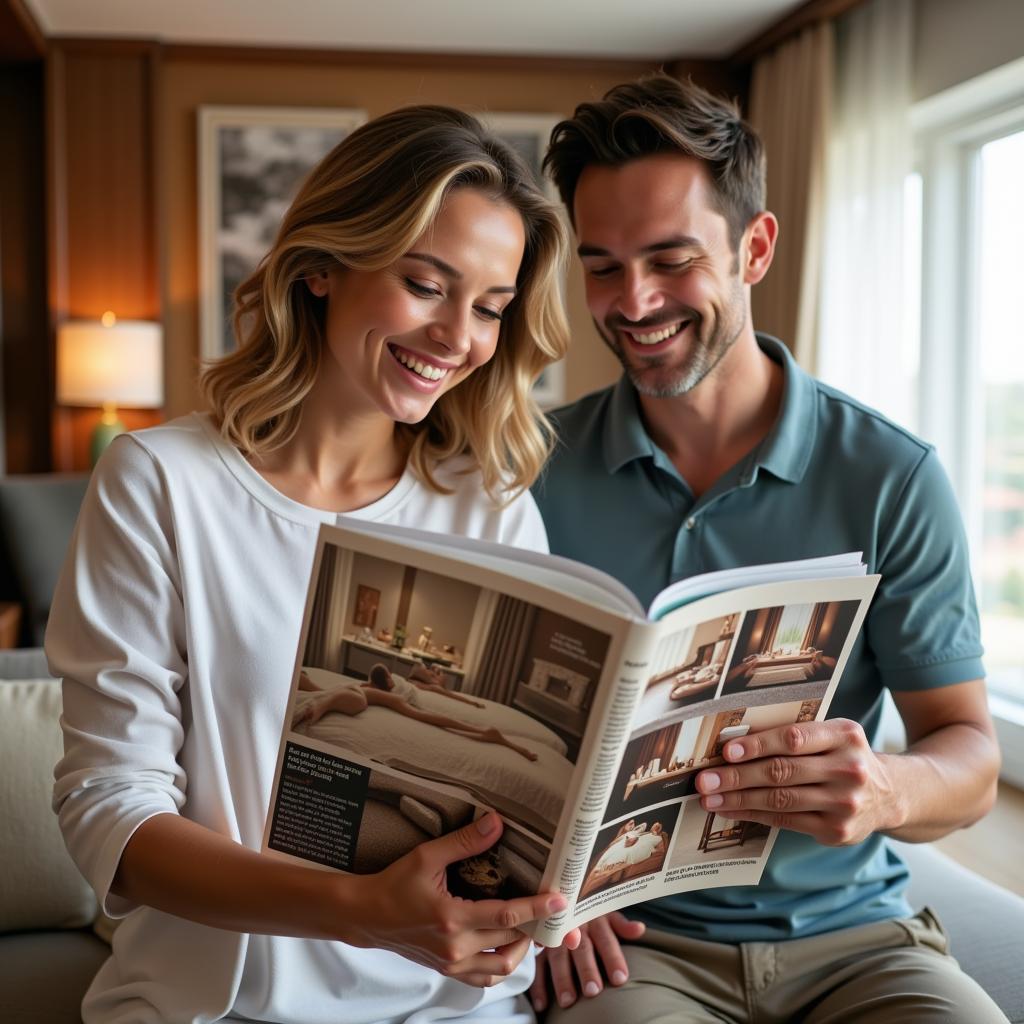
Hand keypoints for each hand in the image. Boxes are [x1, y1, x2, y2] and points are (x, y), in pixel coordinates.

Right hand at [346, 812, 568, 986]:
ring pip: (501, 968)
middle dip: (536, 927)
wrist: (367, 916)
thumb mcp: (427, 856)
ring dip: (521, 950)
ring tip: (530, 927)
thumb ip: (464, 842)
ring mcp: (452, 964)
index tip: (559, 901)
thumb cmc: (394, 884)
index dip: (536, 908)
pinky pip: (484, 979)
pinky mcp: (448, 970)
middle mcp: (455, 947)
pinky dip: (501, 965)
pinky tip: (506, 945)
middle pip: (510, 942)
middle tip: (550, 910)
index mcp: (452, 918)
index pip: (506, 916)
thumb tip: (496, 823)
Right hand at [529, 911, 645, 1011]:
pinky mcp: (540, 946)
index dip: (613, 958)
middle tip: (593, 991)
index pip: (606, 939)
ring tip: (568, 1001)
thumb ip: (622, 924)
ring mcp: (555, 936)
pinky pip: (537, 964)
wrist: (562, 895)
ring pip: (558, 956)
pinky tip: (542, 1004)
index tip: (620, 979)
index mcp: (594, 919)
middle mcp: (574, 926)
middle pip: (581, 949)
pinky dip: (538, 985)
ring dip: (562, 978)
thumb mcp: (607, 912)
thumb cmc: (590, 910)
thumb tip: (640, 929)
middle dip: (587, 970)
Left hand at [696, 719, 899, 844]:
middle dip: (737, 777)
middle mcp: (848, 769)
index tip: (728, 752)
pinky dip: (754, 816)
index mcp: (845, 735)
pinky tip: (732, 811)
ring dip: (739, 800)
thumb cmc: (843, 756)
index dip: (758, 745)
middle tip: (705, 780)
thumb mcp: (832, 736)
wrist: (891, 794)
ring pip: (780, 800)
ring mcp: (844, 803)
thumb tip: (734, 744)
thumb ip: (796, 736)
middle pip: (782, 772)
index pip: (794, 738)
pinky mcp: (837, 831)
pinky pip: (786, 821)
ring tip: (710, 798)